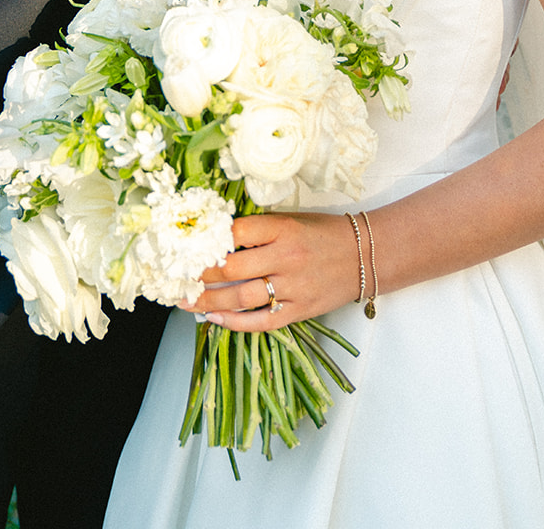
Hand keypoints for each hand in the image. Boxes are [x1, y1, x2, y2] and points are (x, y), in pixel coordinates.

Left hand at [181, 212, 359, 330]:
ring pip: (241, 298)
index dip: (209, 238)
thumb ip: (259, 229)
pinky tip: (214, 320)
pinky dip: (235, 323)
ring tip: (186, 301)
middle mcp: (286, 258)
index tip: (189, 243)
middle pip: (232, 268)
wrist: (365, 255)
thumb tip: (217, 237)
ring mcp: (293, 288)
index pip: (236, 232)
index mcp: (284, 229)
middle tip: (178, 275)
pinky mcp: (300, 311)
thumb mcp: (292, 219)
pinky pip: (262, 322)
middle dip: (199, 273)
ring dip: (209, 302)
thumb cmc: (323, 232)